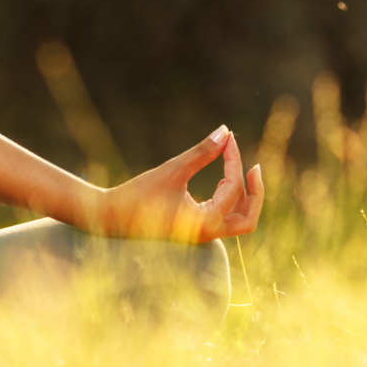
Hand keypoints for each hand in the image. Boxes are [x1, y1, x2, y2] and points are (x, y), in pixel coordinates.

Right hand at [94, 126, 263, 242]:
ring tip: (238, 170)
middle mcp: (207, 234)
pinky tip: (221, 181)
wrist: (110, 218)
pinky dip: (229, 200)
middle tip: (253, 168)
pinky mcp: (194, 231)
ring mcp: (202, 235)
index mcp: (204, 223)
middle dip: (255, 192)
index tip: (227, 138)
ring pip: (239, 221)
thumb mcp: (172, 170)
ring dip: (244, 197)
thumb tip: (224, 131)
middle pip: (249, 218)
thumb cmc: (138, 195)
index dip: (233, 159)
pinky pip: (223, 219)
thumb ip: (201, 153)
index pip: (232, 188)